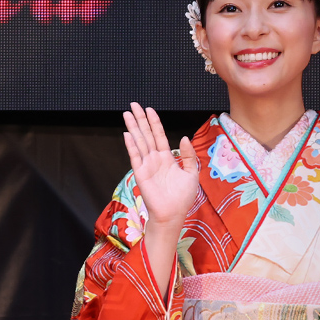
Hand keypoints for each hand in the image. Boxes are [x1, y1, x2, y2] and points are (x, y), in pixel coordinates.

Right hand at [123, 103, 198, 300]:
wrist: (173, 214)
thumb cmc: (182, 197)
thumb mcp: (192, 173)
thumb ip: (188, 155)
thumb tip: (183, 137)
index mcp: (166, 158)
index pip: (159, 136)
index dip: (154, 122)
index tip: (149, 109)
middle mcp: (154, 159)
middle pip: (146, 134)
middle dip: (140, 119)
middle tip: (133, 104)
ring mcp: (146, 165)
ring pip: (139, 141)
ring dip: (133, 127)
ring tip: (127, 113)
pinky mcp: (141, 173)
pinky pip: (135, 156)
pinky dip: (132, 145)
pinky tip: (128, 134)